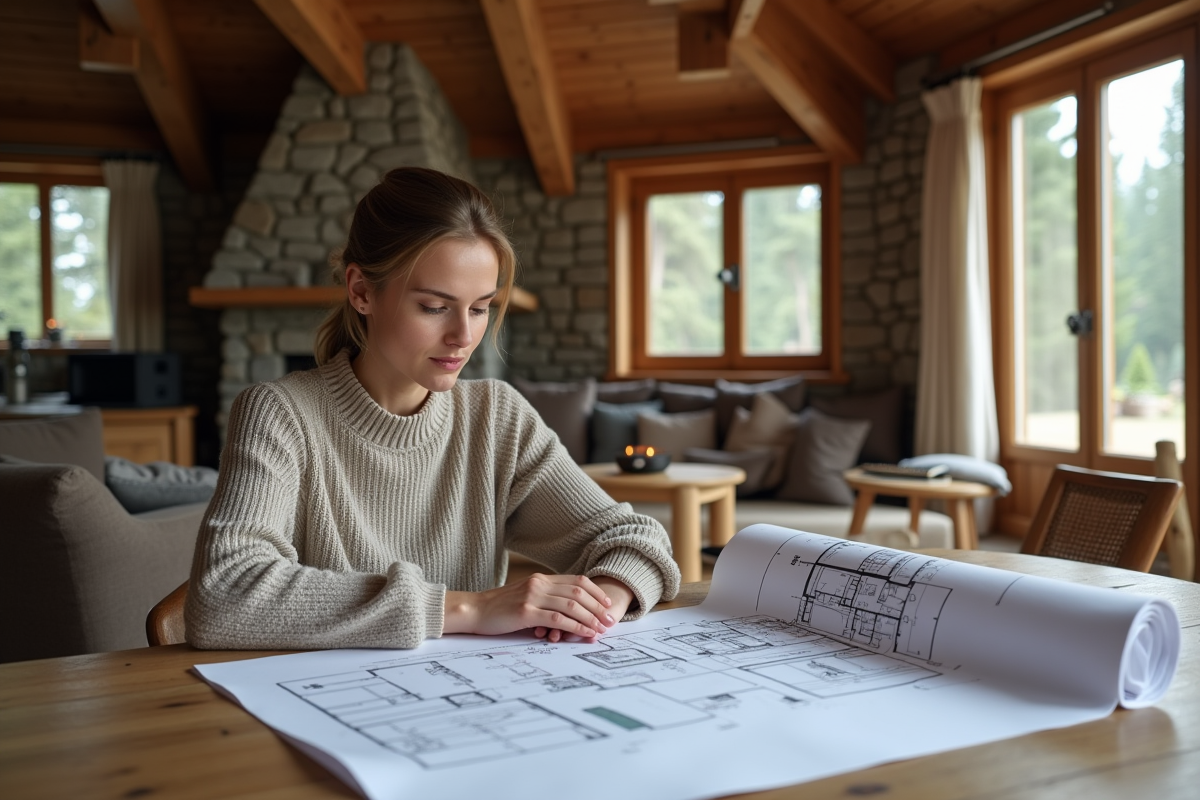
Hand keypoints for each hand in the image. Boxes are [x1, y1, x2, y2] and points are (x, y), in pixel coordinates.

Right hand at [444, 573, 617, 639]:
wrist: (474, 610)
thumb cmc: (498, 608)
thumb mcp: (524, 596)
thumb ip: (543, 597)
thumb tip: (566, 609)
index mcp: (540, 579)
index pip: (577, 580)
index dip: (595, 592)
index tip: (607, 605)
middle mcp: (539, 584)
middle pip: (578, 591)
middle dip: (598, 607)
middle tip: (610, 621)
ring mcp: (533, 596)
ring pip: (571, 604)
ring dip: (590, 618)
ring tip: (601, 629)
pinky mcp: (526, 612)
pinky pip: (558, 618)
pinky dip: (576, 626)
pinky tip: (585, 633)